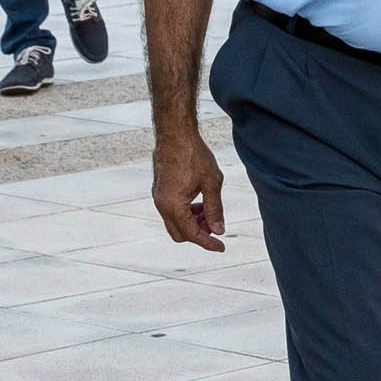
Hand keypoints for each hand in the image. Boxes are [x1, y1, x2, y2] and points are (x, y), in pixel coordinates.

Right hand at [152, 127, 228, 250]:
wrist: (175, 133)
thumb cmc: (193, 155)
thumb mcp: (212, 183)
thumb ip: (215, 209)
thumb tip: (219, 230)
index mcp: (173, 205)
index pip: (191, 234)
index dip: (208, 242)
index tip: (221, 247)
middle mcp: (162, 204)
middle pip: (180, 233)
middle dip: (199, 233)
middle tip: (216, 226)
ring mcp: (158, 197)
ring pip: (175, 222)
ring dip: (193, 222)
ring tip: (209, 211)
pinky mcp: (160, 190)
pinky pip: (172, 211)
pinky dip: (186, 213)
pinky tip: (199, 202)